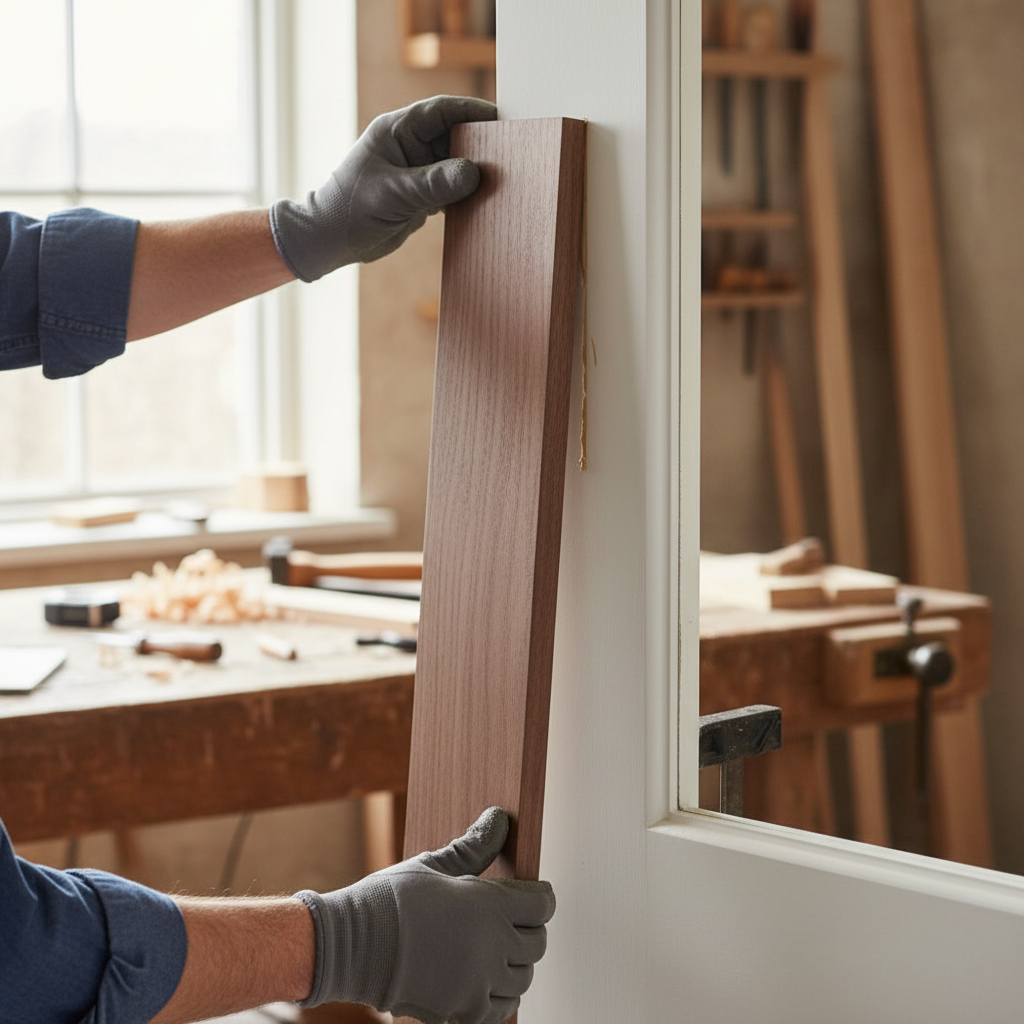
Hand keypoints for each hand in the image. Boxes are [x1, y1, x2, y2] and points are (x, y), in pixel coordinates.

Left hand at [271, 95, 496, 280]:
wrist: (330, 240)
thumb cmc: (351, 210)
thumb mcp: (394, 195)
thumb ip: (434, 183)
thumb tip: (473, 173)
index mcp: (397, 131)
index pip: (442, 111)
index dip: (473, 112)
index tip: (501, 120)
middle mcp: (409, 146)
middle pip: (455, 136)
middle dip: (480, 146)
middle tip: (509, 158)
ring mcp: (416, 170)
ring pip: (456, 165)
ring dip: (475, 175)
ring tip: (501, 183)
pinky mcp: (420, 194)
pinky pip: (450, 189)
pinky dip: (466, 196)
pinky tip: (482, 204)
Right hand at [294, 807, 554, 1023]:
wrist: (350, 945)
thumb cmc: (388, 900)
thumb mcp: (433, 865)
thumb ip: (473, 846)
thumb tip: (498, 820)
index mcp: (488, 905)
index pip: (542, 905)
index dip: (540, 896)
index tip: (532, 893)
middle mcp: (491, 946)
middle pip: (538, 942)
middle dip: (531, 927)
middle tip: (513, 918)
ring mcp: (478, 983)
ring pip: (523, 978)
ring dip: (517, 962)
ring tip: (498, 949)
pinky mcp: (461, 1011)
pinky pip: (501, 1009)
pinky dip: (502, 996)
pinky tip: (488, 981)